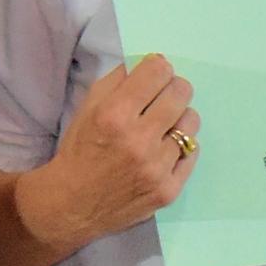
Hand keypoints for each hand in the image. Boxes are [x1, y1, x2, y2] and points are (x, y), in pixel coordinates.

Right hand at [20, 56, 197, 256]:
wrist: (72, 204)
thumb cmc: (79, 151)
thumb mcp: (88, 107)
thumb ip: (118, 80)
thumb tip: (153, 61)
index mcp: (115, 115)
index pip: (158, 71)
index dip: (157, 68)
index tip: (154, 75)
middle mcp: (139, 140)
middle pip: (181, 92)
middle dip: (173, 88)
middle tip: (162, 97)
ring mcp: (157, 168)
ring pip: (191, 122)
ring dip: (178, 119)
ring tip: (162, 127)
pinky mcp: (169, 190)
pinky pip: (193, 152)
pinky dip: (180, 148)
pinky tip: (164, 151)